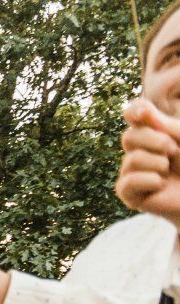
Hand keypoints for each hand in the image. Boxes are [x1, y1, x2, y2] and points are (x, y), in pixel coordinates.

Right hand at [117, 98, 179, 224]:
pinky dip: (151, 181)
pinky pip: (129, 182)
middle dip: (155, 141)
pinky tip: (161, 185)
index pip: (133, 116)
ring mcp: (131, 172)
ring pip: (132, 159)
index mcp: (151, 133)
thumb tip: (138, 108)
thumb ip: (161, 123)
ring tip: (169, 171)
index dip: (134, 112)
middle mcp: (137, 151)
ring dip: (158, 164)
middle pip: (129, 137)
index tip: (144, 113)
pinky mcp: (128, 194)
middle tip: (174, 150)